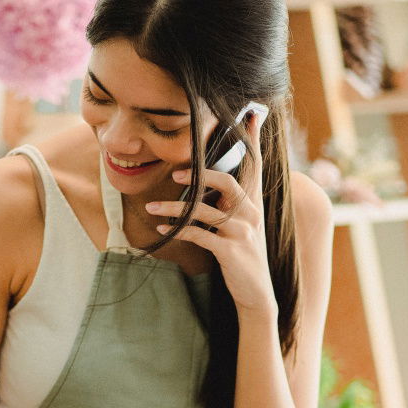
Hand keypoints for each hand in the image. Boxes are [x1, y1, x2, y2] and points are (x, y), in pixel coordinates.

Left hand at [146, 115, 276, 319]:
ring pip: (206, 211)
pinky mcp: (231, 251)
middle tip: (175, 175)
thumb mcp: (241, 224)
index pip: (255, 164)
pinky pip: (199, 235)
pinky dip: (178, 231)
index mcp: (253, 202)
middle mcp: (251, 213)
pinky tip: (161, 230)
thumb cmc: (242, 254)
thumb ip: (229, 202)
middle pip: (229, 182)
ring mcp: (242, 232)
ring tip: (151, 209)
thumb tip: (205, 181)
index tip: (250, 113)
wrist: (256, 294)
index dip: (252, 139)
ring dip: (175, 209)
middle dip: (201, 175)